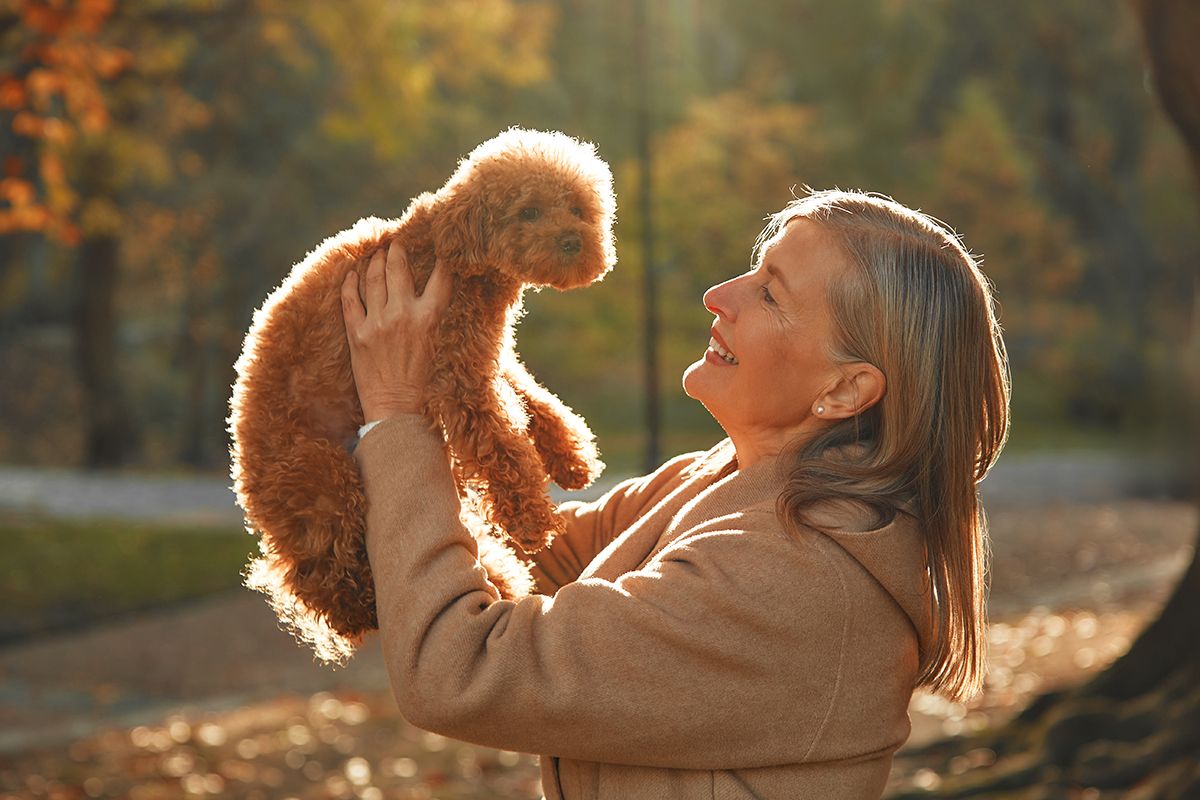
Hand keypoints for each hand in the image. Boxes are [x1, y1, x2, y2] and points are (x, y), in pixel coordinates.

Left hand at [341, 240, 451, 420]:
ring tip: (377, 252)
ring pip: (373, 277)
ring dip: (374, 260)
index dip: (441, 260)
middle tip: (396, 243)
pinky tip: (352, 272)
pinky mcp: (357, 332)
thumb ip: (426, 315)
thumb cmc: (416, 378)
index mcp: (428, 319)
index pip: (439, 278)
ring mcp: (377, 322)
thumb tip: (423, 291)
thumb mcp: (431, 342)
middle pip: (398, 268)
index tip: (439, 247)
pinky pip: (350, 298)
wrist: (394, 407)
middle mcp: (403, 315)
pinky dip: (350, 282)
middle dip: (397, 250)